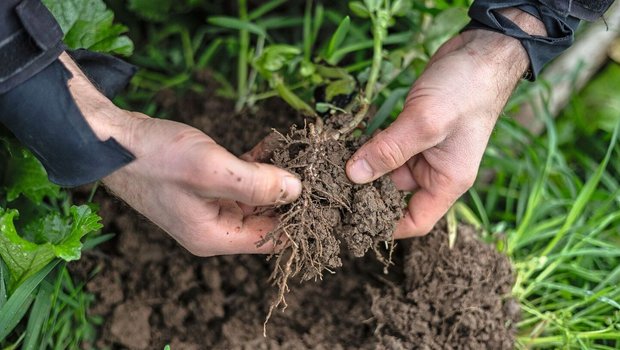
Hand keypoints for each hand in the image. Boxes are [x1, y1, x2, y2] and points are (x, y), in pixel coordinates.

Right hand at [60, 53, 301, 255]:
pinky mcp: (204, 188)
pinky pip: (240, 182)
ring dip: (275, 176)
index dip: (300, 219)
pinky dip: (256, 165)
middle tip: (317, 168)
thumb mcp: (211, 169)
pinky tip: (272, 145)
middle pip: (266, 219)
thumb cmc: (156, 158)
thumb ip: (258, 182)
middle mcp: (214, 229)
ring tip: (299, 153)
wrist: (111, 142)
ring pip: (256, 198)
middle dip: (290, 195)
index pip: (273, 240)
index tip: (323, 197)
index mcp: (215, 236)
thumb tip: (297, 189)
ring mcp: (208, 209)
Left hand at [346, 9, 545, 237]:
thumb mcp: (425, 122)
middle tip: (331, 188)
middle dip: (366, 192)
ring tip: (332, 164)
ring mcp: (423, 150)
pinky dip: (369, 146)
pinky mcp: (412, 130)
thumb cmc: (464, 90)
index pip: (416, 221)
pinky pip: (386, 147)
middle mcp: (435, 171)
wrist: (481, 50)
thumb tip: (353, 175)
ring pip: (385, 169)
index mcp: (447, 181)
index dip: (386, 227)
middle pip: (394, 195)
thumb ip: (389, 150)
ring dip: (363, 166)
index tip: (352, 223)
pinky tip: (347, 142)